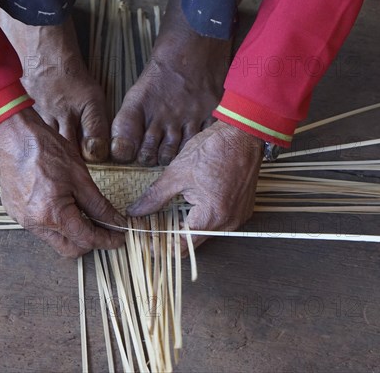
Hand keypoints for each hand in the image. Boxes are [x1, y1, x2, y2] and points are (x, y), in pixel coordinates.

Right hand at [0, 108, 125, 257]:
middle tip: (105, 229)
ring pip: (54, 239)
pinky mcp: (15, 212)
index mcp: (52, 215)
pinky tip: (64, 206)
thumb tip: (116, 222)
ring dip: (71, 233)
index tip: (119, 237)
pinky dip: (55, 223)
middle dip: (89, 242)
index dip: (107, 240)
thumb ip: (99, 206)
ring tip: (85, 215)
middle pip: (69, 249)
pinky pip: (40, 227)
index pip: (87, 239)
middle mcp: (34, 224)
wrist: (13, 135)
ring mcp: (21, 219)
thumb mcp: (81, 178)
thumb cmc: (46, 150)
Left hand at [127, 121, 262, 255]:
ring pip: (205, 233)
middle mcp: (228, 223)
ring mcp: (238, 217)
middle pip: (194, 242)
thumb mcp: (177, 173)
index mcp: (212, 217)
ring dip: (187, 228)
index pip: (182, 247)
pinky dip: (202, 219)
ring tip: (166, 219)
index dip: (162, 247)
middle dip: (172, 238)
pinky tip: (188, 208)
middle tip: (151, 229)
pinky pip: (218, 223)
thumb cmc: (213, 149)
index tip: (146, 243)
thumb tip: (135, 211)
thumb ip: (155, 197)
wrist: (244, 133)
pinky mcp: (242, 209)